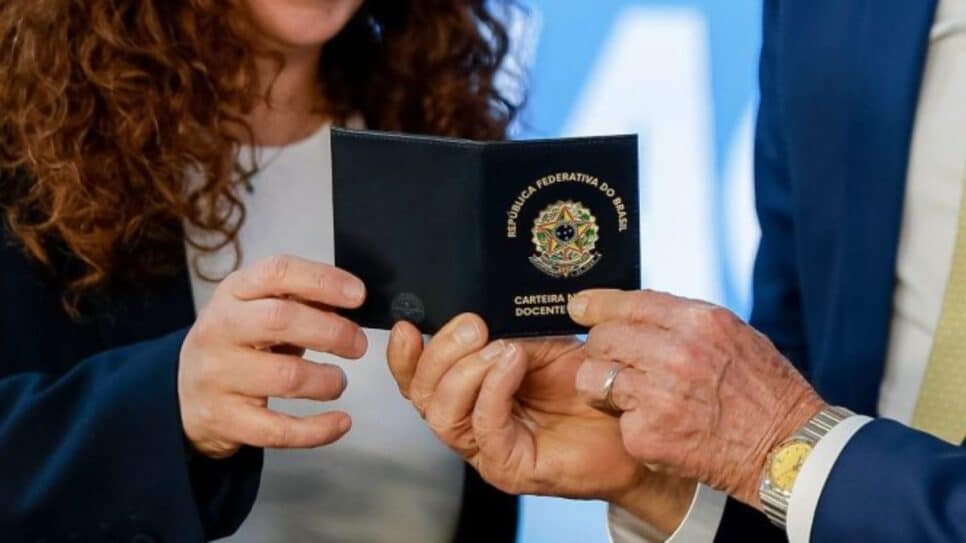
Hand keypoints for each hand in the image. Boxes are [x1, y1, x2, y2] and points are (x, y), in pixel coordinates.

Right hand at [179, 255, 367, 458]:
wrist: (183, 395)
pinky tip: (340, 422)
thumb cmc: (235, 346)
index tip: (357, 294)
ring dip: (326, 380)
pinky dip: (319, 429)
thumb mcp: (255, 309)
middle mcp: (220, 330)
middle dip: (332, 332)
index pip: (277, 272)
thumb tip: (350, 302)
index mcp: (233, 294)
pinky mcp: (226, 420)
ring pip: (286, 377)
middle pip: (281, 321)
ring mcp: (219, 377)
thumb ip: (297, 301)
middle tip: (358, 344)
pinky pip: (280, 430)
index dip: (322, 281)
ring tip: (338, 382)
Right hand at [387, 314, 695, 533]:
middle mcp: (471, 422)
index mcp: (471, 392)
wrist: (634, 420)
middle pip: (422, 394)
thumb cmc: (592, 387)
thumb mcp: (540, 342)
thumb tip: (476, 306)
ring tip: (502, 347)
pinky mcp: (508, 466)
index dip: (406, 355)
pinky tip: (512, 365)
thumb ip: (504, 329)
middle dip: (441, 353)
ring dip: (467, 370)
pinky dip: (493, 388)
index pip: (418, 379)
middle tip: (473, 326)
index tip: (411, 324)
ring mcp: (486, 448)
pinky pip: (484, 426)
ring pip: (442, 414)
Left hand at [569, 289, 825, 507]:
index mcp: (699, 322)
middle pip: (603, 339)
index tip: (579, 307)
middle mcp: (676, 354)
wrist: (788, 450)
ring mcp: (659, 396)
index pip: (628, 303)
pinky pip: (617, 419)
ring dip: (605, 387)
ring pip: (595, 378)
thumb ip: (683, 321)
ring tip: (630, 398)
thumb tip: (633, 311)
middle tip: (615, 363)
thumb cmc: (764, 390)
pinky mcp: (647, 435)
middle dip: (602, 350)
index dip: (595, 305)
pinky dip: (632, 426)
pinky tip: (660, 428)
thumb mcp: (733, 335)